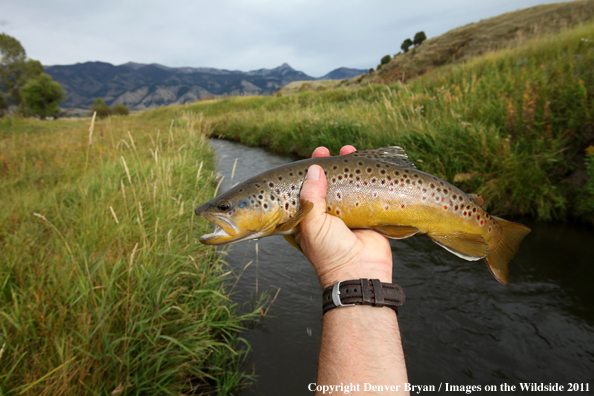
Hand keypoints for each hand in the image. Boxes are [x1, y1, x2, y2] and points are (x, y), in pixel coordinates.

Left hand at [296, 145, 393, 288]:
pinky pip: (369, 194)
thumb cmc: (330, 252)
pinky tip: (368, 164)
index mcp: (309, 219)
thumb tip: (313, 170)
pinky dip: (369, 179)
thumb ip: (310, 196)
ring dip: (350, 168)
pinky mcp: (369, 217)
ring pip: (348, 186)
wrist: (360, 273)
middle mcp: (328, 216)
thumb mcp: (312, 224)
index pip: (307, 189)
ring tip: (349, 150)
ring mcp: (349, 216)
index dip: (310, 172)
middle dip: (330, 166)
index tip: (315, 156)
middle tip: (330, 151)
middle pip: (328, 184)